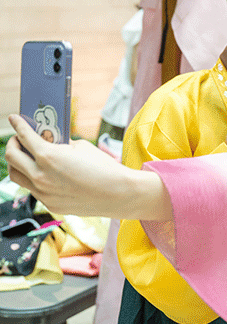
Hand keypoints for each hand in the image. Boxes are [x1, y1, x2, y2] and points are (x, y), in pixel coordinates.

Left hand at [4, 114, 170, 220]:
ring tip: (26, 157)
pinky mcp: (50, 204)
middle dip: (13, 144)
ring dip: (18, 164)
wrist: (117, 193)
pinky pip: (34, 189)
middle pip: (12, 158)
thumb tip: (51, 144)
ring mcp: (43, 193)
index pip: (24, 137)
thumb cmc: (103, 167)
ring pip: (17, 177)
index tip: (14, 118)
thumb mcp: (81, 148)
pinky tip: (46, 174)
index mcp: (48, 156)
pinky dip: (35, 178)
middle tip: (19, 139)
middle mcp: (40, 176)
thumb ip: (61, 146)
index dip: (17, 125)